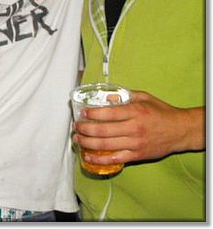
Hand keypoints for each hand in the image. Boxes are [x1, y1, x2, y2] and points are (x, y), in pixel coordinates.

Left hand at [73, 91, 204, 166]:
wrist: (180, 131)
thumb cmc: (161, 113)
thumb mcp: (144, 97)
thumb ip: (125, 96)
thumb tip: (107, 97)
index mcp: (135, 112)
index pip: (107, 113)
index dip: (91, 114)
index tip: (82, 113)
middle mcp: (134, 129)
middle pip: (102, 131)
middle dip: (84, 129)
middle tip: (76, 127)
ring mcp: (135, 144)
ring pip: (105, 145)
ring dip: (87, 143)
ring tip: (78, 139)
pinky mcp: (137, 156)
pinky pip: (114, 159)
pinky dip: (99, 159)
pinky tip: (88, 157)